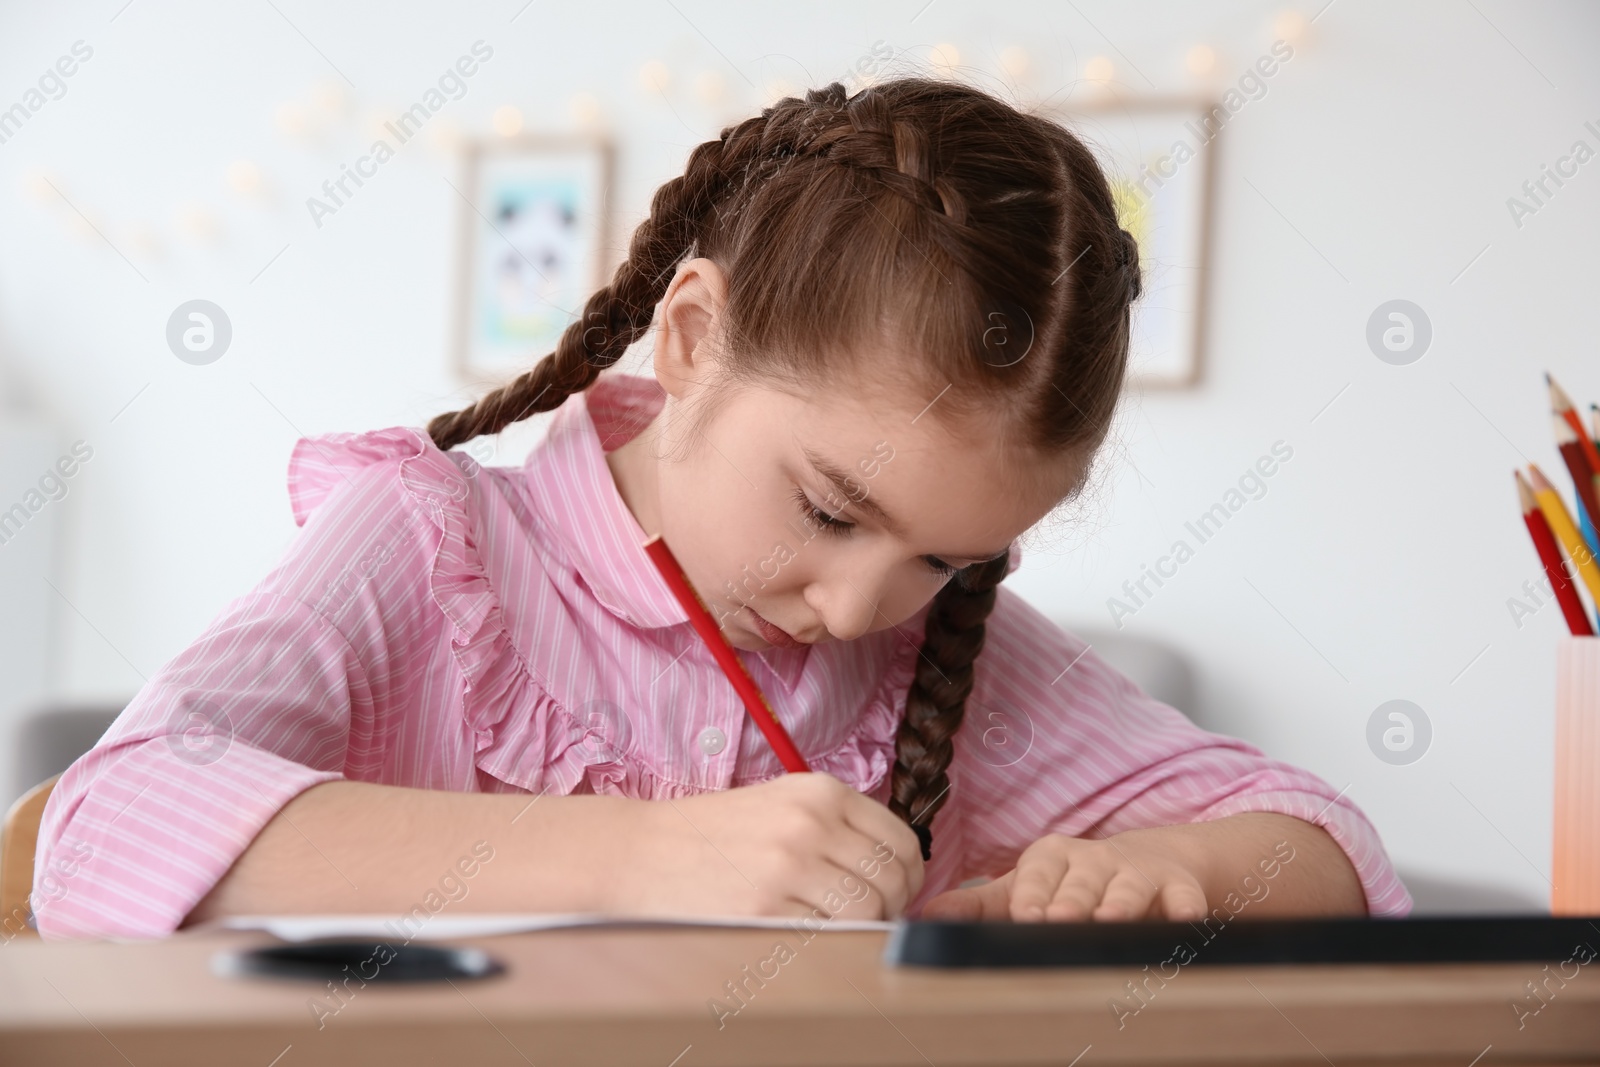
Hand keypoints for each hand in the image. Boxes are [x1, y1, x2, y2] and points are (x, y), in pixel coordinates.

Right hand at [615, 772, 924, 920]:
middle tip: (870, 920)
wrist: (640, 852)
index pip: (902, 840)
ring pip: (867, 910)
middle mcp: (811, 822)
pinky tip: (804, 936)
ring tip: (836, 929)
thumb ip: (836, 827)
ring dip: (862, 929)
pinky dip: (825, 942)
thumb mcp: (780, 804)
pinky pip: (826, 935)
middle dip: (891, 908)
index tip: (895, 895)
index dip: (909, 877)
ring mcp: (789, 865)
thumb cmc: (711, 834)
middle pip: (892, 878)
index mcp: (820, 792)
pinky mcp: (765, 907)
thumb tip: (896, 873)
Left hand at [920, 828, 1208, 921]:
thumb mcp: (1029, 886)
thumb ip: (978, 905)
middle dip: (1070, 900)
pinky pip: (1184, 897)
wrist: (1151, 862)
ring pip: (1128, 887)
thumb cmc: (1075, 881)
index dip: (1032, 893)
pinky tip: (1185, 921)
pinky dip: (1187, 908)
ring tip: (1109, 920)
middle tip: (1057, 920)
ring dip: (1119, 903)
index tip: (1025, 914)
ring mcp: (1138, 872)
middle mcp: (1094, 860)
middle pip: (1081, 881)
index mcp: (1053, 857)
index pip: (1038, 873)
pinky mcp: (1178, 887)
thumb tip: (923, 920)